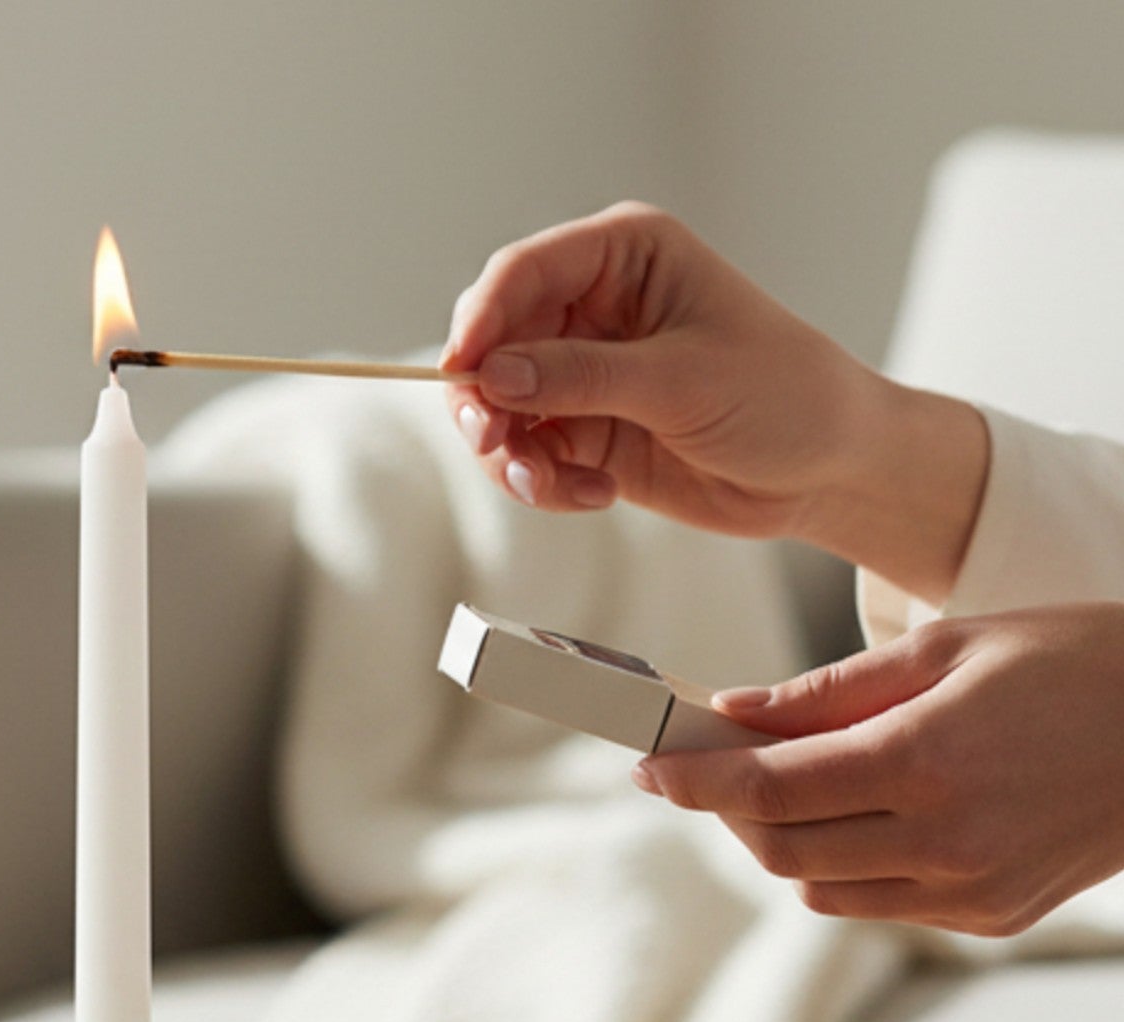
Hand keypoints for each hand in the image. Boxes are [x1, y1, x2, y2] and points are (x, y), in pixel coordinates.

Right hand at [441, 204, 988, 604]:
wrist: (825, 470)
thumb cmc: (784, 396)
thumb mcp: (682, 381)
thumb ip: (582, 377)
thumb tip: (495, 375)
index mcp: (625, 257)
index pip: (522, 273)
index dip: (481, 322)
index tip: (464, 375)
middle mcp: (593, 309)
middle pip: (493, 343)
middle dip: (487, 402)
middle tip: (498, 445)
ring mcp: (583, 374)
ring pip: (499, 410)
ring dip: (512, 457)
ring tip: (555, 486)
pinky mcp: (584, 432)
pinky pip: (526, 458)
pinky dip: (543, 485)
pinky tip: (593, 496)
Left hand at [632, 605, 1123, 936]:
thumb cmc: (1078, 663)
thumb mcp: (952, 648)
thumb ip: (830, 692)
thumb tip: (732, 712)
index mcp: (929, 761)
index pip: (768, 788)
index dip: (694, 780)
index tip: (647, 765)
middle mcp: (944, 840)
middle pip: (780, 850)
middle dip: (729, 810)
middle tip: (710, 769)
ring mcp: (969, 889)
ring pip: (819, 890)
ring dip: (783, 843)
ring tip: (788, 787)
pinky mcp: (990, 917)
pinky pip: (877, 905)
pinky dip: (845, 868)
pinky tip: (861, 818)